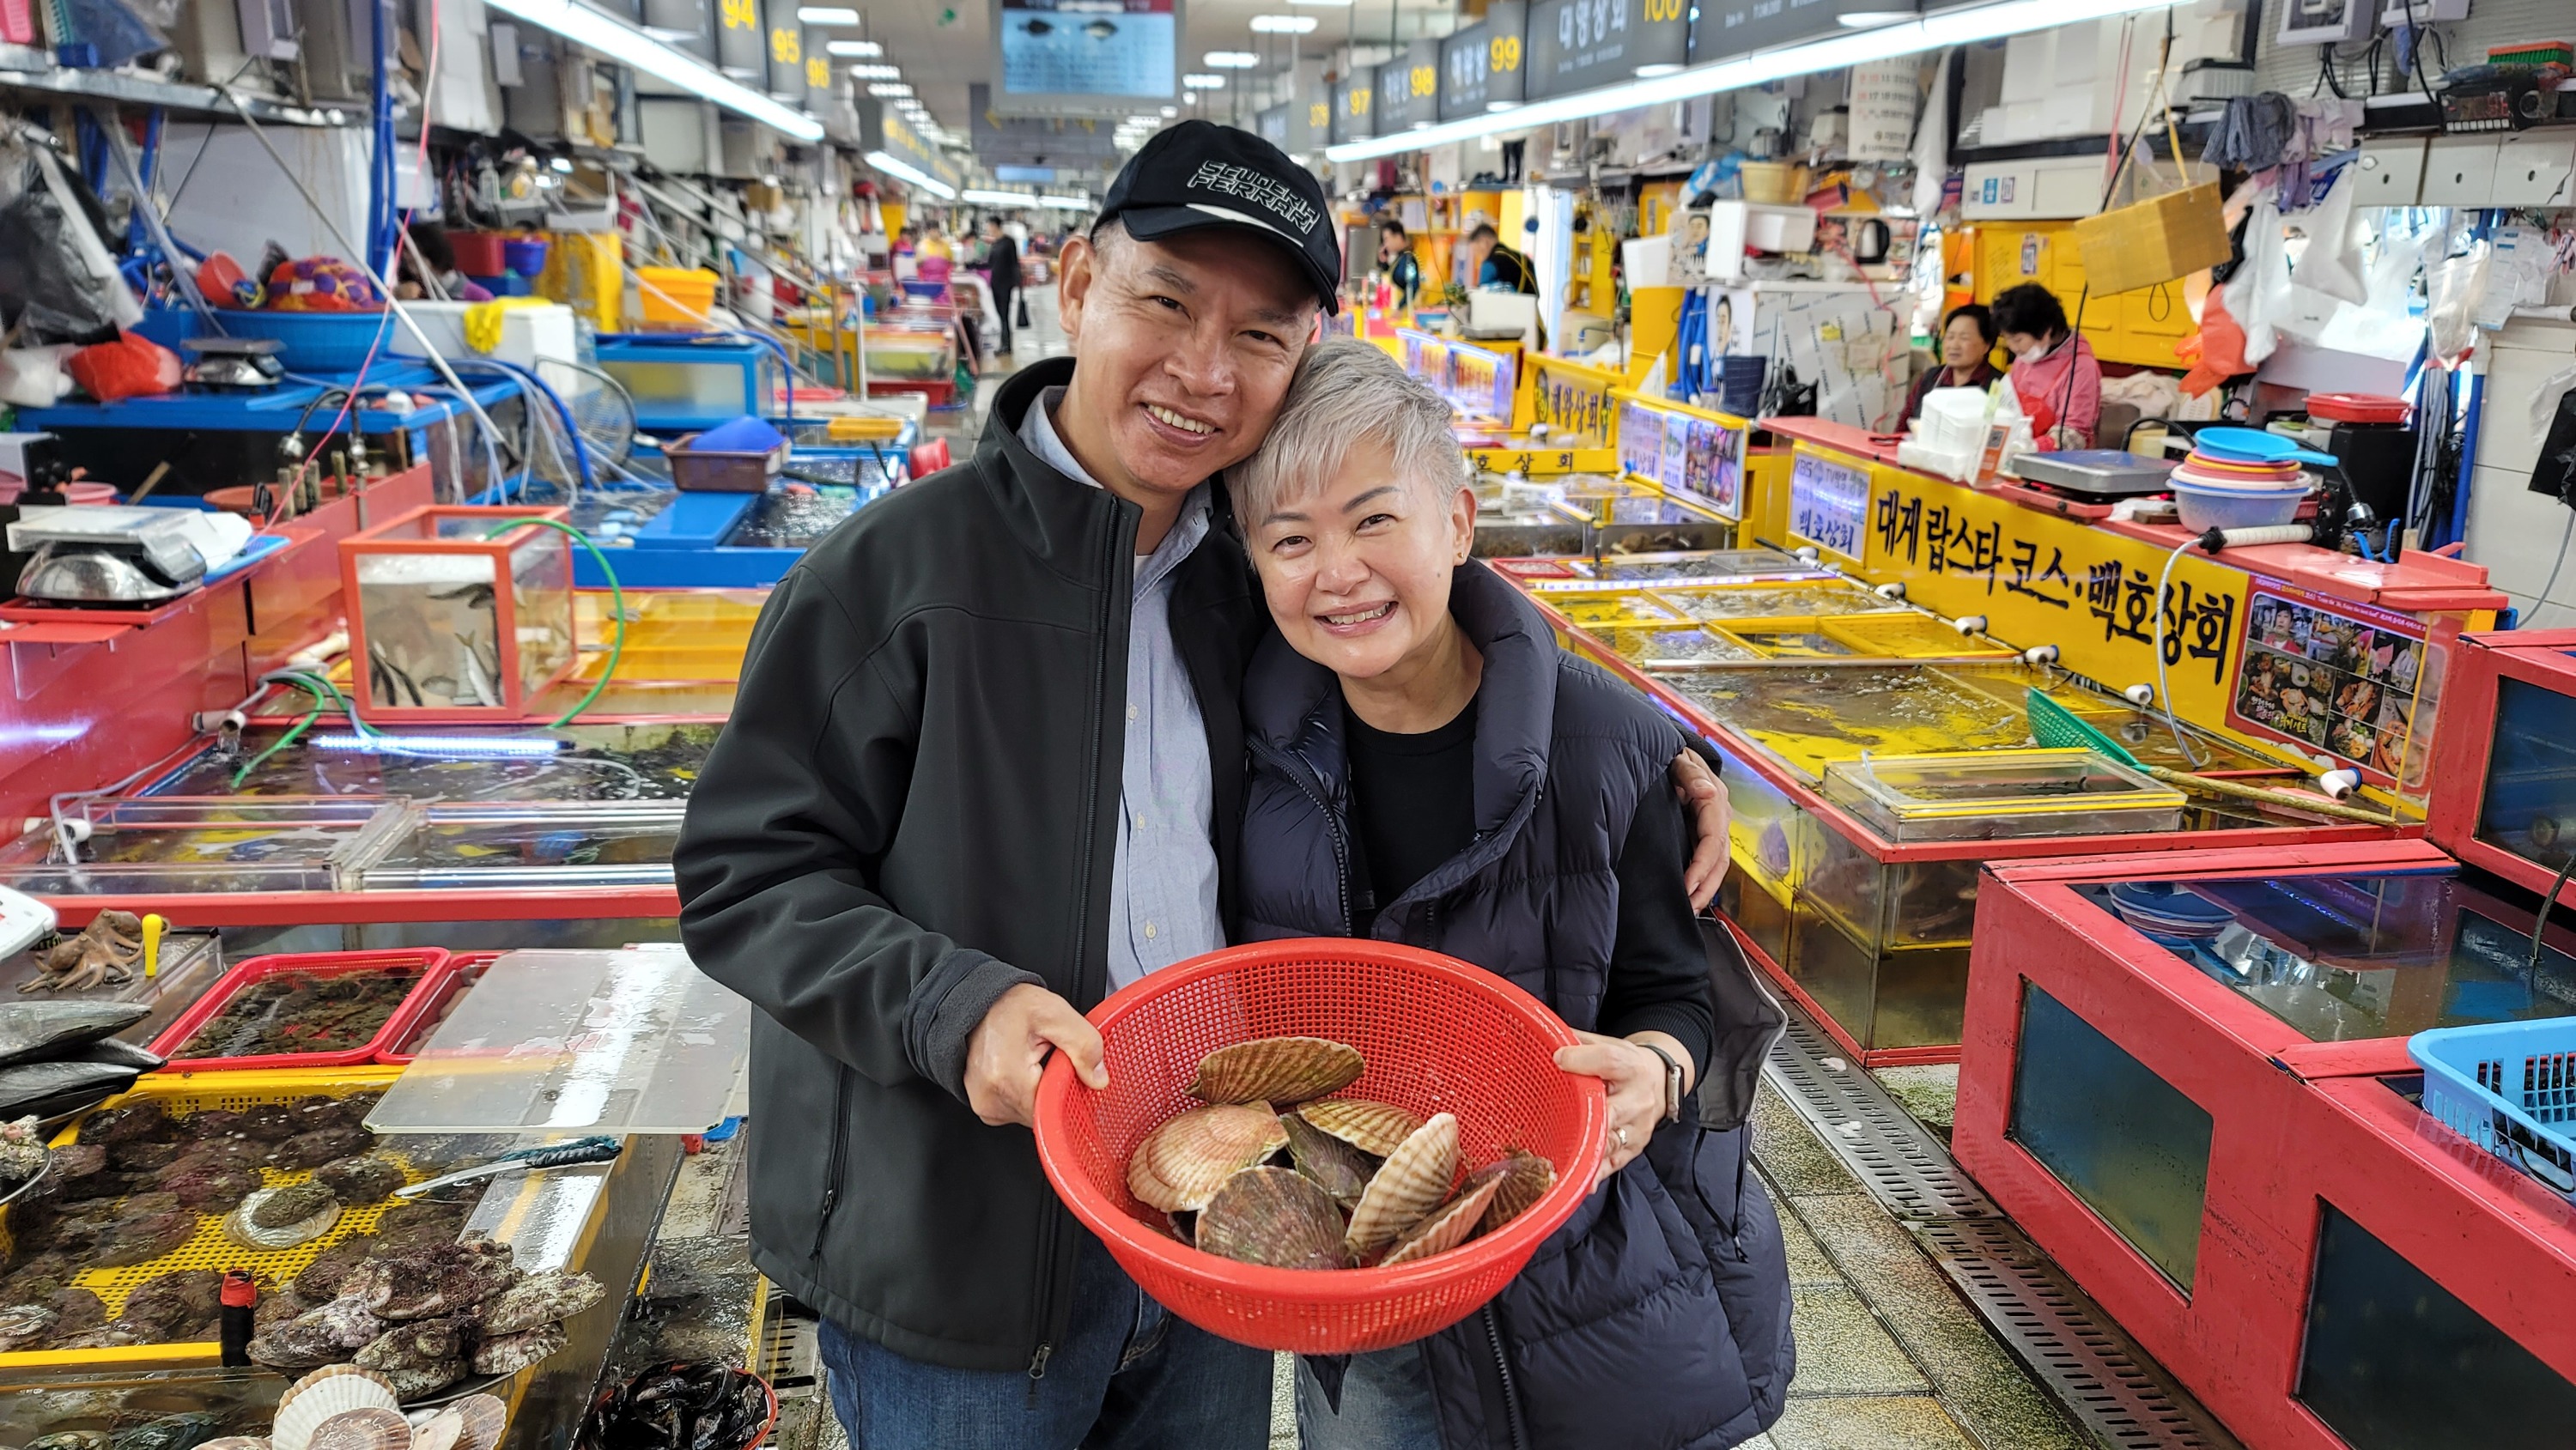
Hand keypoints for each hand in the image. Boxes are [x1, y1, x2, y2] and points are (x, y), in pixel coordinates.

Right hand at [963, 983, 1105, 1127]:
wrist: (978, 1002)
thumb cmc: (1008, 1005)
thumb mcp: (1055, 1013)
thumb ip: (1084, 1044)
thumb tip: (1098, 1079)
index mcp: (1007, 1076)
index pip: (1054, 1110)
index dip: (1069, 1092)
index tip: (1068, 1069)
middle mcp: (991, 1097)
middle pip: (1044, 1114)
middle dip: (1054, 1089)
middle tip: (1047, 1058)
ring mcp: (985, 1105)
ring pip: (1032, 1115)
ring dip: (1041, 1092)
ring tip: (1032, 1061)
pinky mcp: (985, 1107)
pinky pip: (1018, 1112)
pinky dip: (1027, 1094)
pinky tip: (1023, 1071)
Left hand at [1554, 1030, 1671, 1182]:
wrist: (1659, 1081)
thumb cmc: (1625, 1064)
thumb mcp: (1607, 1044)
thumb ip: (1577, 1042)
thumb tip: (1544, 1037)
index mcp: (1630, 1066)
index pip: (1608, 1061)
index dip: (1580, 1060)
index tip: (1557, 1059)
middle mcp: (1638, 1099)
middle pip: (1611, 1110)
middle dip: (1585, 1117)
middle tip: (1558, 1120)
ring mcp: (1638, 1128)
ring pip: (1611, 1142)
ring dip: (1587, 1150)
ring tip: (1563, 1159)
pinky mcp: (1635, 1149)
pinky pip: (1613, 1164)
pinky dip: (1596, 1173)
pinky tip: (1581, 1181)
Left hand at [1670, 751, 1731, 911]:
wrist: (1673, 753)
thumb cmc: (1674, 756)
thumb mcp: (1679, 759)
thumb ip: (1690, 775)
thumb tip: (1707, 791)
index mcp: (1715, 802)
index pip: (1713, 841)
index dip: (1701, 867)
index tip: (1686, 887)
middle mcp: (1719, 817)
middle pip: (1719, 860)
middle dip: (1706, 887)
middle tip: (1689, 908)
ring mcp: (1713, 827)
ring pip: (1716, 865)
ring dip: (1705, 889)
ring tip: (1690, 909)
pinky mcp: (1703, 834)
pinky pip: (1707, 861)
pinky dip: (1701, 880)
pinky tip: (1690, 896)